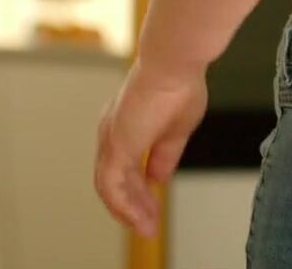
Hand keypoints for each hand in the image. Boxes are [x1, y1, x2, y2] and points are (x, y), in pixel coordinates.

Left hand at [94, 55, 208, 237]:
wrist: (174, 64)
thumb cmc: (179, 85)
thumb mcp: (176, 130)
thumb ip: (165, 155)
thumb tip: (159, 177)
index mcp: (128, 126)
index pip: (127, 167)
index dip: (139, 190)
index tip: (153, 208)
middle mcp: (114, 132)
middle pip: (116, 180)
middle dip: (134, 206)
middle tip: (149, 226)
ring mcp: (112, 139)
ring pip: (111, 188)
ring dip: (129, 211)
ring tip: (147, 229)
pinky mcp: (116, 146)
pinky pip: (113, 186)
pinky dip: (125, 206)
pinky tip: (140, 218)